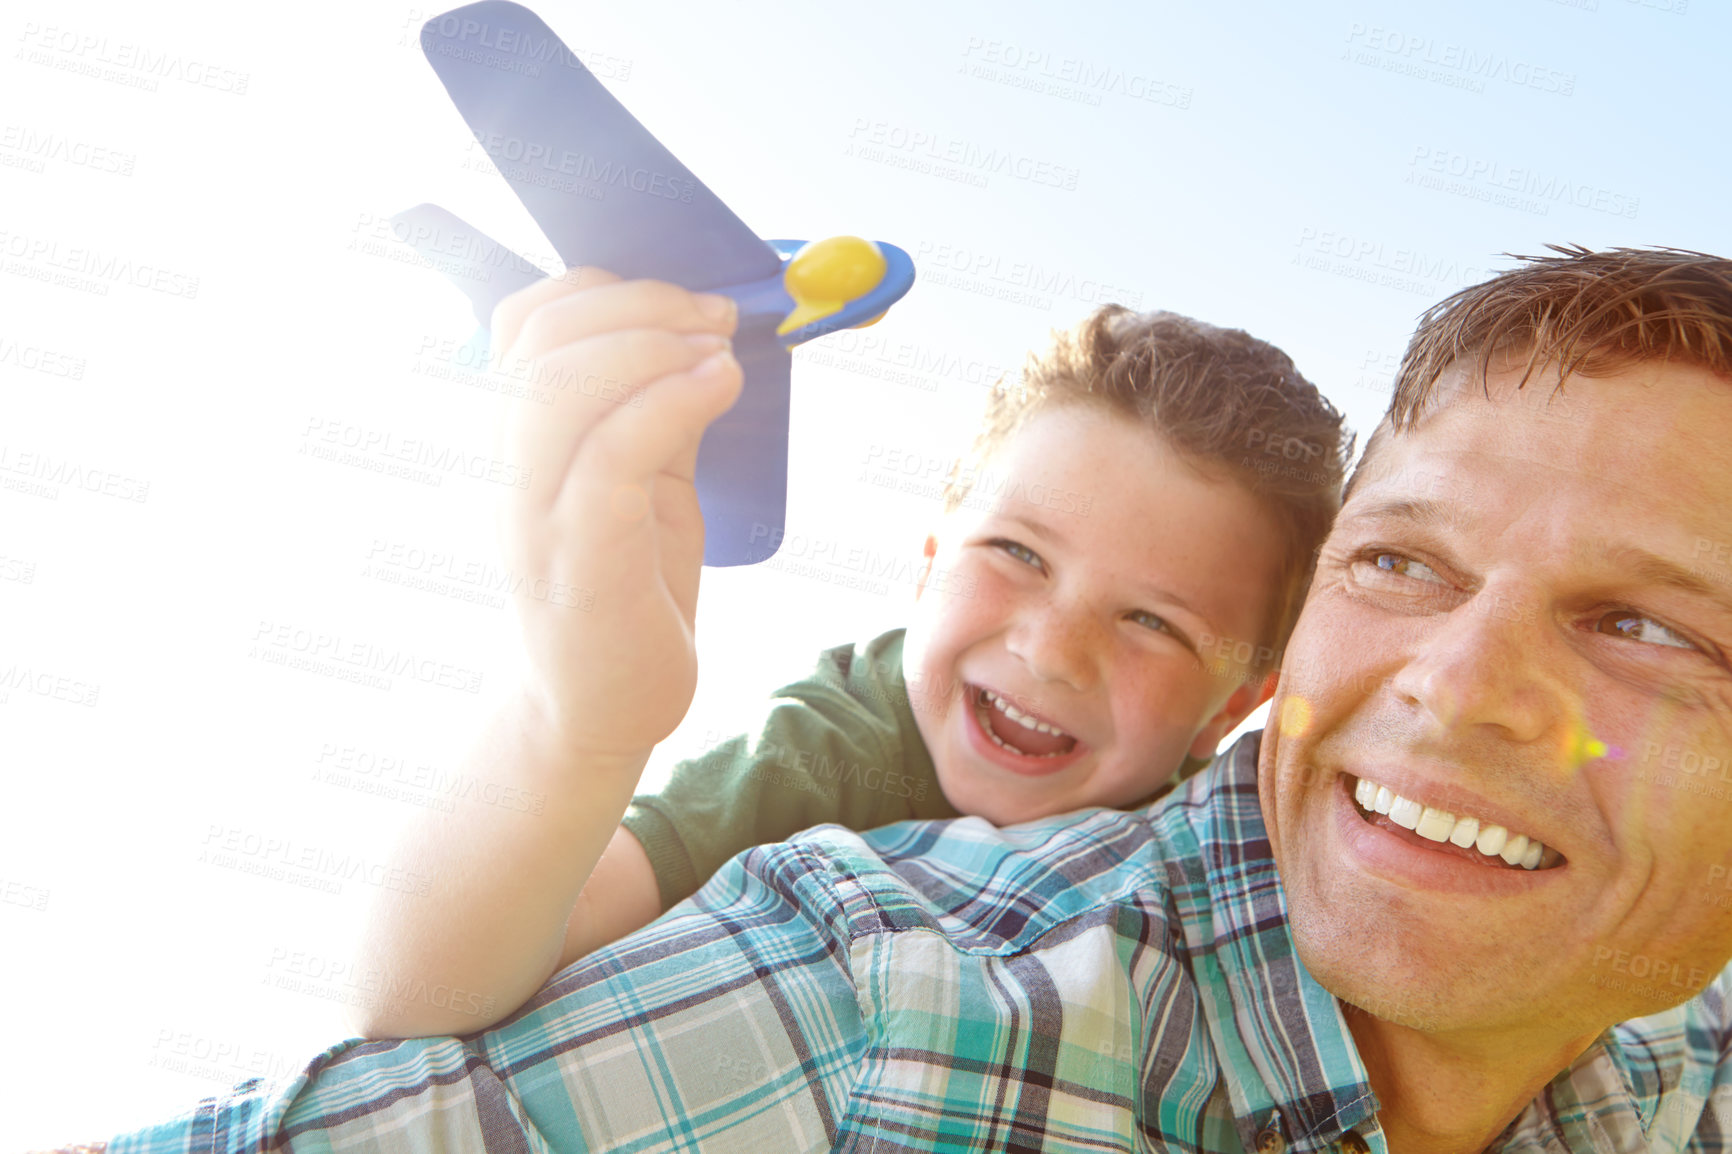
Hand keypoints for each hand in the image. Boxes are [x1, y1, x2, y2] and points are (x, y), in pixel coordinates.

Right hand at [490, 268, 741, 759]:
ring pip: (563, 383)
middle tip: (718, 316)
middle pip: (544, 335)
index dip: (604, 286)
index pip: (525, 321)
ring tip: (722, 348)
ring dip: (655, 343)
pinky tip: (720, 385)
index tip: (687, 300)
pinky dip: (672, 400)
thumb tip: (701, 338)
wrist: (599, 711)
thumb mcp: (643, 484)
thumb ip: (652, 415)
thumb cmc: (624, 594)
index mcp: (515, 438)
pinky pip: (613, 453)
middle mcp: (508, 466)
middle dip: (642, 304)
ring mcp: (534, 512)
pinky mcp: (578, 557)